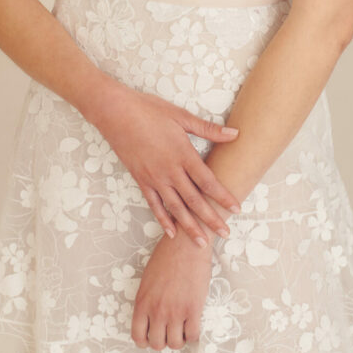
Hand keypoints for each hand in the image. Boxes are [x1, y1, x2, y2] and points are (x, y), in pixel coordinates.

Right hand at [86, 82, 240, 246]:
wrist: (116, 113)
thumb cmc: (149, 111)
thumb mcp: (181, 116)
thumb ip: (208, 129)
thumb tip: (235, 134)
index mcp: (183, 153)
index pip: (208, 181)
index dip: (223, 196)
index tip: (236, 209)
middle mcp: (170, 170)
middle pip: (194, 200)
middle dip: (211, 218)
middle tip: (225, 233)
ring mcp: (154, 177)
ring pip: (175, 207)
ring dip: (189, 226)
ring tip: (202, 242)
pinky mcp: (141, 180)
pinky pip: (154, 204)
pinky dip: (163, 219)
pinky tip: (171, 232)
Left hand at [131, 229, 212, 350]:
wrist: (186, 243)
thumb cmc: (167, 255)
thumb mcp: (148, 279)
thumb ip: (147, 299)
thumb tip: (151, 316)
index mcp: (142, 302)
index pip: (138, 336)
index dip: (146, 340)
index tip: (153, 334)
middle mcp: (157, 310)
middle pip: (157, 343)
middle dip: (163, 339)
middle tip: (170, 329)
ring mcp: (175, 311)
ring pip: (175, 343)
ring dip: (179, 338)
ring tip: (182, 326)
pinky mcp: (193, 308)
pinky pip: (193, 336)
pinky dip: (193, 334)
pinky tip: (193, 322)